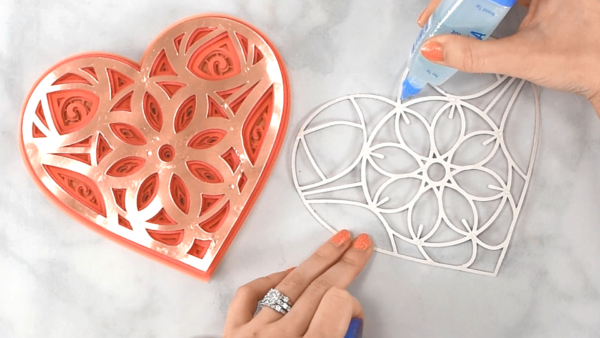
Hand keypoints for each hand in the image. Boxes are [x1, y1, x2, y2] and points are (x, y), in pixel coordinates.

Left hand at [223, 231, 372, 337]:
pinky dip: (270, 280)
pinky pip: (251, 295)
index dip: (354, 305)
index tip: (356, 315)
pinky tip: (288, 272)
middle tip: (361, 245)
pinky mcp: (232, 331)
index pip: (338, 305)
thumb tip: (350, 322)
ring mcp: (252, 332)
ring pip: (289, 284)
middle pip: (319, 289)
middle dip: (345, 264)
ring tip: (336, 242)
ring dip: (317, 261)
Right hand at [417, 0, 599, 114]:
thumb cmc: (589, 59)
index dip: (449, 1)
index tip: (433, 16)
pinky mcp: (545, 2)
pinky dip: (487, 13)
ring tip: (454, 29)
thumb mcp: (522, 57)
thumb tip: (437, 49)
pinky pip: (507, 1)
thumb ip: (474, 54)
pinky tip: (477, 28)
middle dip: (456, 7)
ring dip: (470, 10)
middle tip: (439, 25)